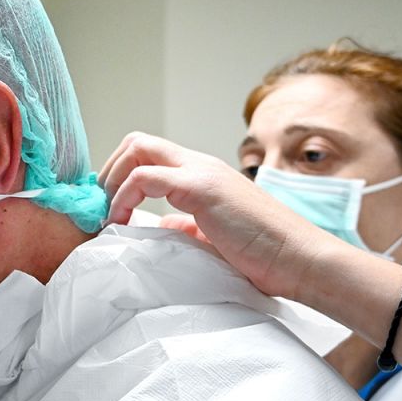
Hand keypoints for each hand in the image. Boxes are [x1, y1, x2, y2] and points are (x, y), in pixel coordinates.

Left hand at [99, 132, 342, 300]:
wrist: (300, 259)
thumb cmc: (265, 254)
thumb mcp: (215, 237)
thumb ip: (186, 228)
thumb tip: (158, 228)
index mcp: (204, 174)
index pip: (150, 153)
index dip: (121, 175)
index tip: (108, 209)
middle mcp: (200, 164)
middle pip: (138, 141)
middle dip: (109, 171)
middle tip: (102, 208)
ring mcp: (201, 172)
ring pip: (138, 148)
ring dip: (112, 180)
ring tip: (108, 215)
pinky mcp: (201, 188)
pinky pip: (146, 175)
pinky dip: (124, 196)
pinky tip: (123, 222)